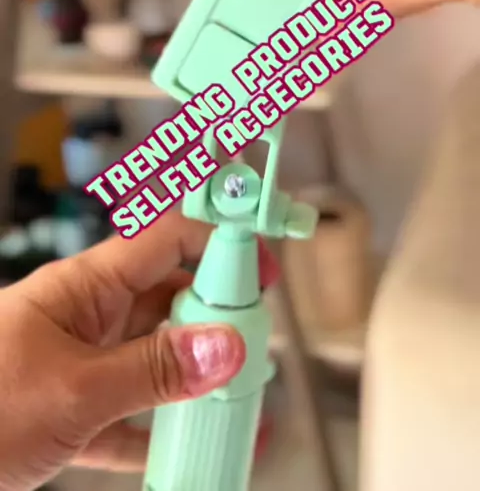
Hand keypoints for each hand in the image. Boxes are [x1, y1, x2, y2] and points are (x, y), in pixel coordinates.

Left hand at [0, 213, 277, 490]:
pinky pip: (134, 414)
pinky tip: (196, 446)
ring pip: (156, 358)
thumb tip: (227, 346)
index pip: (166, 242)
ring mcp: (84, 365)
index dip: (216, 243)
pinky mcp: (75, 414)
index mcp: (88, 287)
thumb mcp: (74, 388)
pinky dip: (165, 429)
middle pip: (170, 301)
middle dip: (217, 318)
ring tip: (244, 400)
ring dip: (198, 378)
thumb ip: (153, 370)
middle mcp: (91, 317)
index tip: (262, 266)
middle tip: (258, 348)